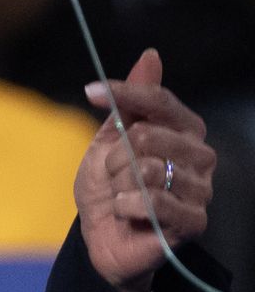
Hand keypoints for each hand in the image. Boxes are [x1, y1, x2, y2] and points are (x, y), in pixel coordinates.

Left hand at [75, 50, 215, 291]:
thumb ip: (130, 102)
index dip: (124, 93)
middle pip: (149, 136)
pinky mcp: (194, 220)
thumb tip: (151, 55)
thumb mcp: (110, 141)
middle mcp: (200, 156)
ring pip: (148, 169)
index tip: (91, 91)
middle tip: (112, 175)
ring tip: (120, 196)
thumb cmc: (108, 186)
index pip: (159, 101)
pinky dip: (126, 205)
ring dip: (119, 185)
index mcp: (183, 131)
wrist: (101, 236)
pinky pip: (153, 201)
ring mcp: (201, 189)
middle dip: (115, 157)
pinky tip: (125, 212)